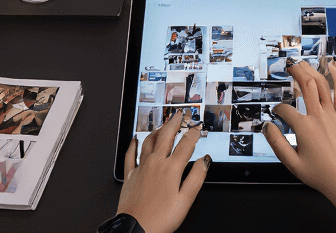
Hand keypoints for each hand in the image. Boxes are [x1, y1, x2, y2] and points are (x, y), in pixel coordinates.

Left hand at [117, 113, 209, 232]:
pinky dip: (132, 145)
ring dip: (157, 130)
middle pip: (166, 136)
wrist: (135, 229)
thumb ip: (196, 178)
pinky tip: (134, 140)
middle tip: (179, 114)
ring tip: (162, 125)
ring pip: (149, 141)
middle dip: (174, 123)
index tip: (197, 129)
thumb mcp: (185, 201)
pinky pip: (130, 155)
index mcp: (171, 169)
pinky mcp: (130, 175)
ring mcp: (141, 168)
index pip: (185, 145)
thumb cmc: (160, 219)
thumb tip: (204, 161)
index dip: (193, 135)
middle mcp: (155, 164)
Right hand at [262, 58, 335, 202]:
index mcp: (304, 127)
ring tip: (303, 63)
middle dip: (296, 72)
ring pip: (322, 85)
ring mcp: (331, 115)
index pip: (285, 110)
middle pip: (306, 85)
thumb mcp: (292, 163)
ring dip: (311, 71)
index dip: (277, 110)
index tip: (276, 113)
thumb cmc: (319, 174)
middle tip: (289, 66)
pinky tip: (331, 67)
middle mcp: (318, 116)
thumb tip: (266, 126)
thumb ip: (277, 144)